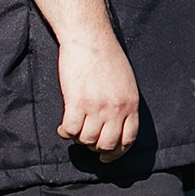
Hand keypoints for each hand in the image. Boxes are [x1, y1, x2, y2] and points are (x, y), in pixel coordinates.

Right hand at [58, 31, 140, 160]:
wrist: (89, 38)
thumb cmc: (106, 56)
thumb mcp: (126, 82)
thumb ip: (123, 103)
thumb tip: (116, 123)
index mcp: (130, 104)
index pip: (128, 140)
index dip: (116, 153)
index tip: (106, 157)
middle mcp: (115, 109)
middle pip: (106, 145)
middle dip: (95, 149)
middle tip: (86, 143)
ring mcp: (96, 107)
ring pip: (87, 140)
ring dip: (78, 139)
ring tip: (74, 130)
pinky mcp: (76, 102)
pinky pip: (70, 130)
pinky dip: (65, 132)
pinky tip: (63, 127)